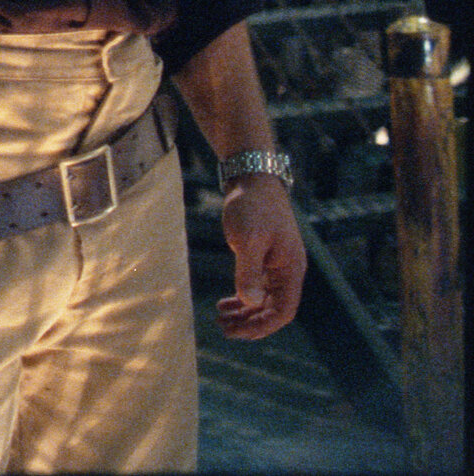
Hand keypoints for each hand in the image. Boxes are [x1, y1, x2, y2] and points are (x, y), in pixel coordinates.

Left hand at [216, 173, 305, 338]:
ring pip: (264, 299)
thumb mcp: (247, 239)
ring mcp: (277, 264)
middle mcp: (288, 270)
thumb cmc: (252, 207)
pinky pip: (258, 287)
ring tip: (221, 319)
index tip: (238, 333)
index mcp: (290, 269)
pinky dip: (243, 298)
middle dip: (250, 323)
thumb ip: (248, 271)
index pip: (283, 310)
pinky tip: (226, 303)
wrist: (252, 178)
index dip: (263, 326)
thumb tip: (249, 303)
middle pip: (274, 309)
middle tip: (223, 329)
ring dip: (245, 313)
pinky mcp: (265, 257)